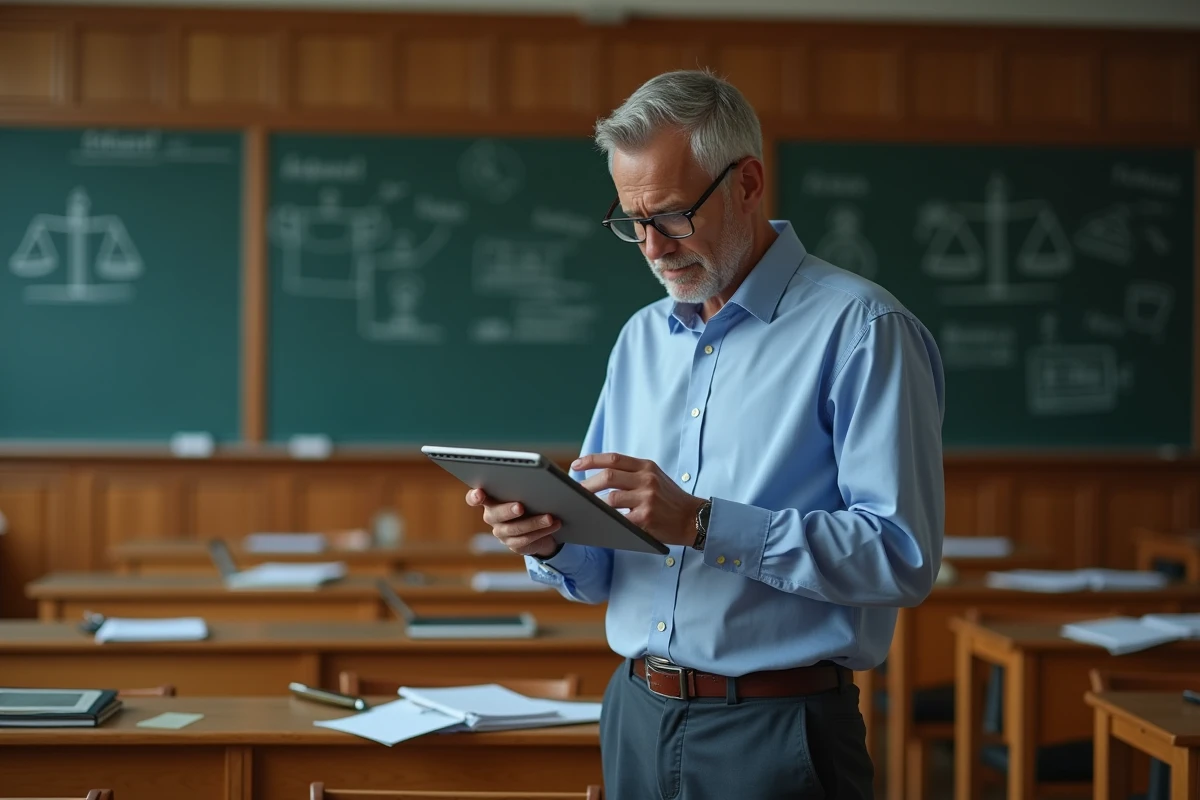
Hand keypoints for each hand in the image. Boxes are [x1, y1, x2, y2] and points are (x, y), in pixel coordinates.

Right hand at [464, 488, 561, 557]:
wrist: (540, 525)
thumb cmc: (531, 499)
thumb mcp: (528, 489)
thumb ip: (529, 483)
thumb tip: (554, 471)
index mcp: (490, 498)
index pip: (473, 498)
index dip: (474, 496)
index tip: (480, 492)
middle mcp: (491, 516)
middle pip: (495, 514)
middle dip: (508, 510)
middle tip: (521, 507)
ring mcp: (501, 532)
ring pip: (514, 529)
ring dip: (534, 522)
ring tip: (549, 517)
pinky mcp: (513, 544)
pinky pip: (526, 539)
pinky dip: (542, 531)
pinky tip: (554, 525)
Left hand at [574, 452, 705, 547]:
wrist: (694, 518)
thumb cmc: (670, 499)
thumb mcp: (655, 477)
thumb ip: (633, 473)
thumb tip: (600, 474)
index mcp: (647, 467)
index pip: (614, 458)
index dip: (592, 460)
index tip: (576, 464)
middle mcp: (647, 479)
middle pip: (608, 476)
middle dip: (587, 484)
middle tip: (576, 491)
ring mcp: (647, 499)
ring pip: (611, 498)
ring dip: (593, 503)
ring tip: (584, 507)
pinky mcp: (646, 518)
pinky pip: (619, 519)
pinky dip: (606, 520)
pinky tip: (599, 521)